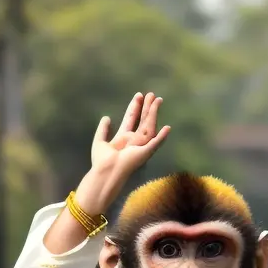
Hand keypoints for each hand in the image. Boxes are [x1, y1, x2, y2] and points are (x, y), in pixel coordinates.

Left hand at [81, 92, 170, 210]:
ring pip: (149, 127)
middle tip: (152, 94)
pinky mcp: (144, 153)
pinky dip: (161, 137)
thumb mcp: (99, 141)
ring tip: (157, 100)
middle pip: (142, 121)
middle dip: (147, 108)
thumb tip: (106, 117)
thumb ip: (103, 130)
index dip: (134, 107)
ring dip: (153, 114)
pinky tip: (167, 128)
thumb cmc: (101, 162)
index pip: (131, 120)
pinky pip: (155, 144)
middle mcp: (133, 142)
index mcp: (123, 139)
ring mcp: (140, 147)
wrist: (105, 172)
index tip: (139, 96)